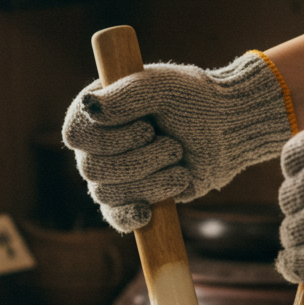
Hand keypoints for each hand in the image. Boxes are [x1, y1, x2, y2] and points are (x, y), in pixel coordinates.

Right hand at [62, 52, 293, 231]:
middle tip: (174, 146)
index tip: (147, 129)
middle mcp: (98, 144)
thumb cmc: (193, 100)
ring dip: (150, 182)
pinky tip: (147, 212)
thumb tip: (88, 107)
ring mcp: (114, 173)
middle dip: (139, 161)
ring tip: (180, 166)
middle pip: (91, 168)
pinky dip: (129, 216)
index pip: (76, 136)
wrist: (226, 129)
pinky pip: (116, 217)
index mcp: (98, 112)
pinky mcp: (133, 197)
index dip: (108, 140)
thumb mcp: (161, 87)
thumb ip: (124, 96)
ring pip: (107, 193)